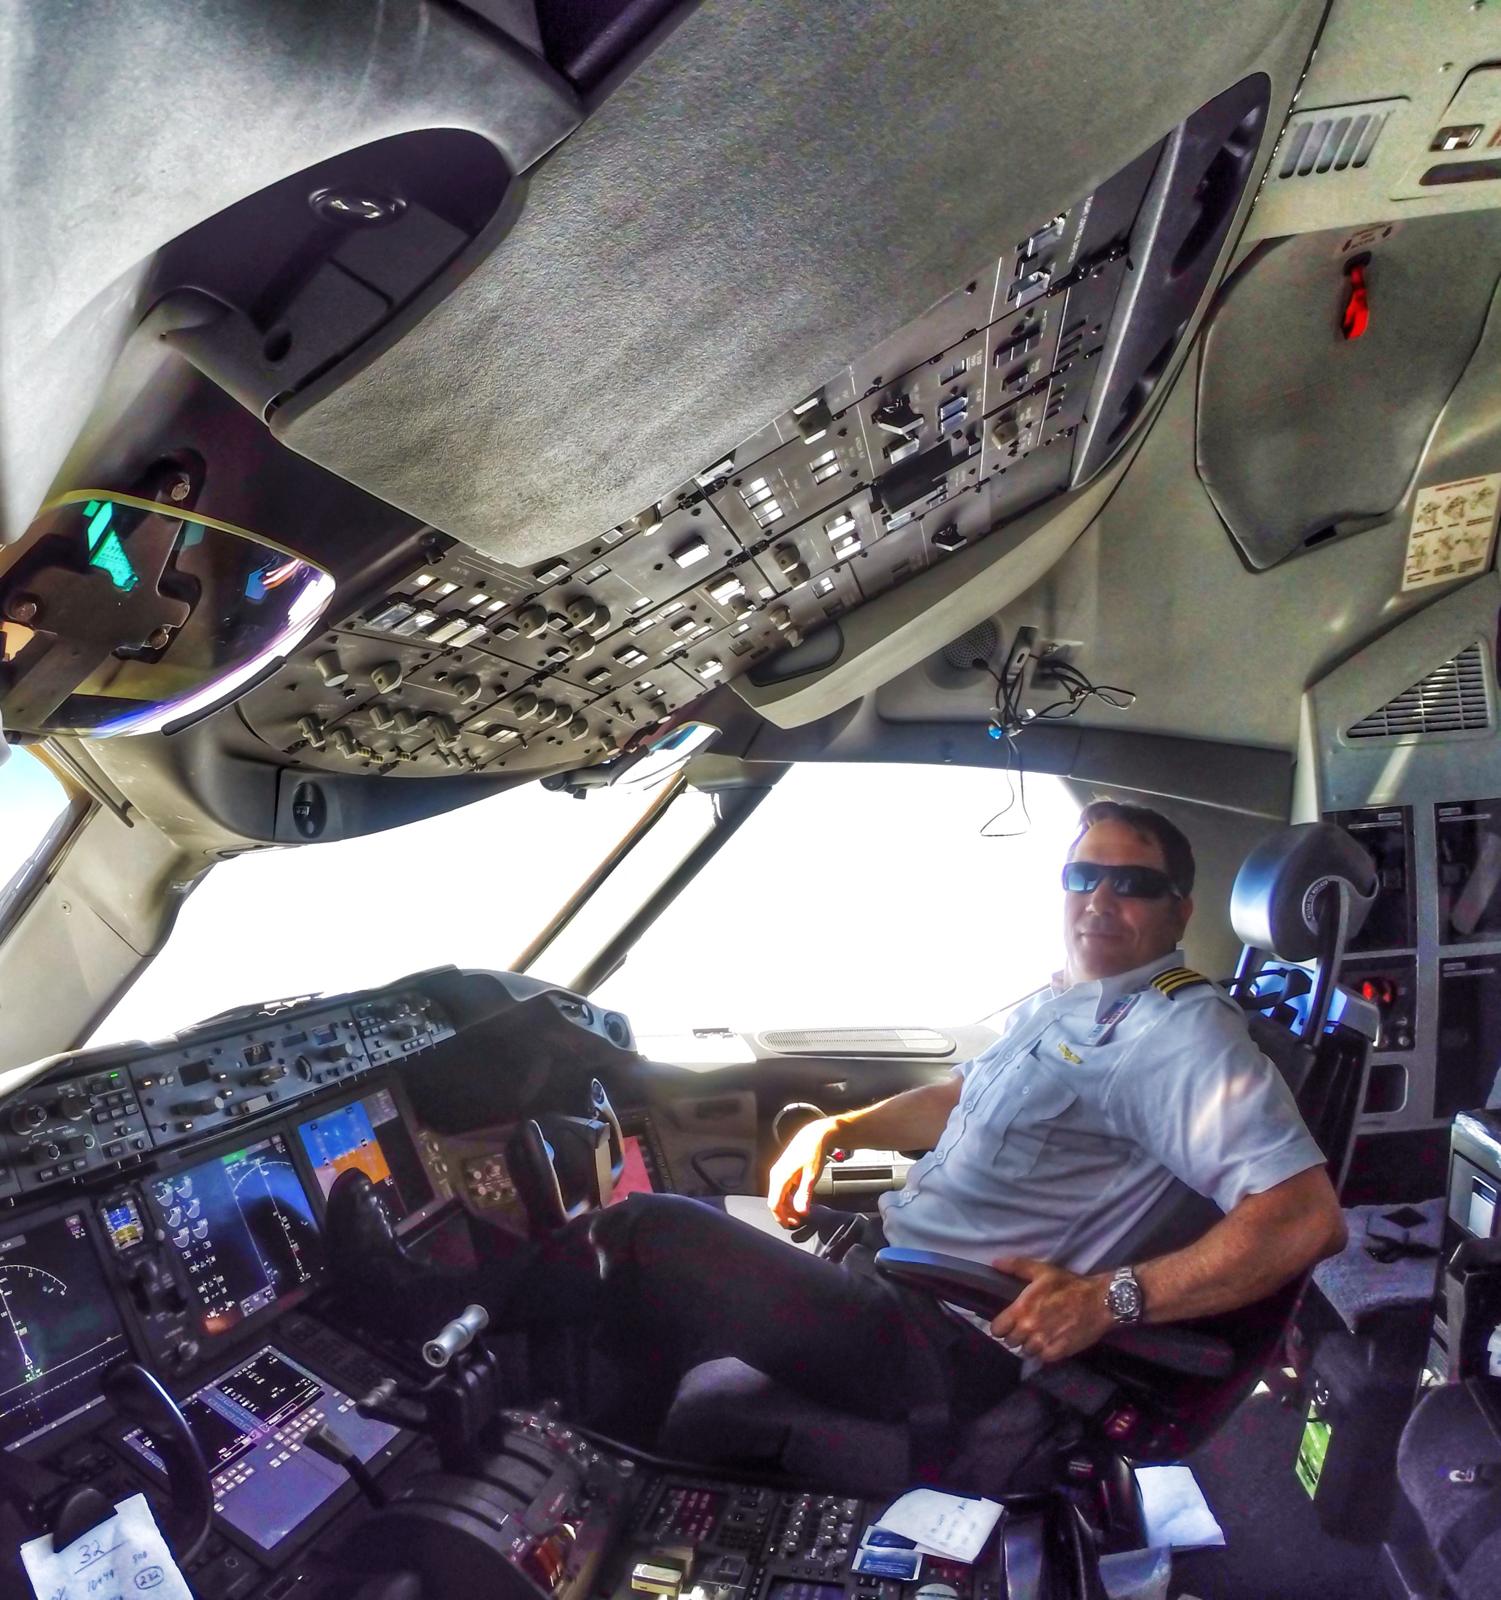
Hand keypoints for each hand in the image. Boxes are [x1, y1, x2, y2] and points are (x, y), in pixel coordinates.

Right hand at [768, 1117, 838, 1226]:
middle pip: (775, 1200)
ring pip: (778, 1195)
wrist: (814, 1135)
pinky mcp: (783, 1170)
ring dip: (786, 1206)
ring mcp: (778, 1172)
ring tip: (799, 1213)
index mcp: (780, 1177)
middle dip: (784, 1214)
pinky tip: (798, 1200)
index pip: (774, 1203)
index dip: (781, 1217)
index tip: (791, 1226)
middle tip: (798, 1222)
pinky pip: (781, 1189)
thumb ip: (804, 1195)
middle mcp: (776, 1175)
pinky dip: (788, 1198)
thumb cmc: (813, 1152)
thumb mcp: (812, 1176)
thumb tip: (801, 1212)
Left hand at [988, 1256, 1113, 1363]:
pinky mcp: (1059, 1352)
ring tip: (1039, 1335)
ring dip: (1030, 1345)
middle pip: (1010, 1342)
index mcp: (1021, 1309)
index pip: (997, 1329)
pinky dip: (1045, 1352)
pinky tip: (1051, 1342)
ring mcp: (1044, 1342)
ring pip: (1026, 1352)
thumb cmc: (1069, 1285)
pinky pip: (1043, 1358)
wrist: (1099, 1301)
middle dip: (1016, 1335)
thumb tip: (995, 1264)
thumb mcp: (1042, 1271)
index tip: (1008, 1323)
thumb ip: (1016, 1266)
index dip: (1001, 1327)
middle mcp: (1029, 1328)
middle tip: (1026, 1327)